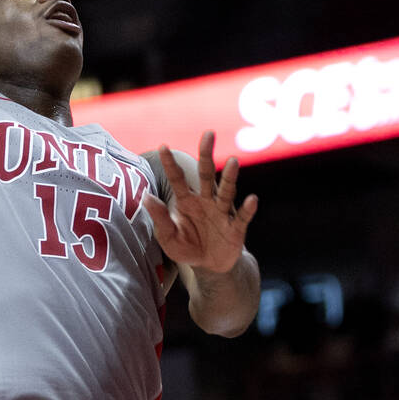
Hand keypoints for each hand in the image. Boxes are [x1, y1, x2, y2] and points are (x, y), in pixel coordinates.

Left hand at [143, 130, 257, 272]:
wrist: (209, 266)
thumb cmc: (186, 247)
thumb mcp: (168, 237)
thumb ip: (160, 218)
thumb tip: (146, 197)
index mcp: (186, 201)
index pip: (177, 179)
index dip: (170, 164)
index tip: (163, 146)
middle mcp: (206, 201)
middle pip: (207, 174)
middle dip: (206, 154)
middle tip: (208, 133)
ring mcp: (222, 213)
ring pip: (226, 191)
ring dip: (230, 177)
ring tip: (233, 161)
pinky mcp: (236, 228)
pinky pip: (242, 217)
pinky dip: (248, 209)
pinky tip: (252, 199)